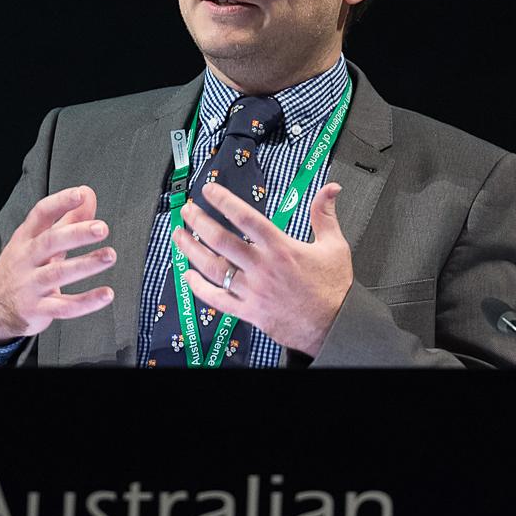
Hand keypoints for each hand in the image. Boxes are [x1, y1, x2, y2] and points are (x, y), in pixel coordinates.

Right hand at [0, 185, 115, 343]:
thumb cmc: (21, 268)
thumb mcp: (38, 240)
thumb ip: (67, 218)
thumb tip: (88, 194)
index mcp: (26, 238)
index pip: (41, 214)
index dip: (60, 202)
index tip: (80, 194)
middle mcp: (26, 259)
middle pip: (50, 242)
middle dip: (77, 233)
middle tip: (101, 228)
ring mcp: (30, 285)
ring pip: (58, 273)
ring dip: (86, 264)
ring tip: (109, 256)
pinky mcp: (38, 309)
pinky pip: (64, 307)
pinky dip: (86, 302)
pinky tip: (106, 294)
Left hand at [174, 180, 352, 357]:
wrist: (336, 325)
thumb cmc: (334, 289)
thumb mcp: (334, 245)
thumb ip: (325, 214)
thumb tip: (330, 189)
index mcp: (281, 249)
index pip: (245, 218)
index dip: (224, 201)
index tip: (209, 191)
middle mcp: (262, 268)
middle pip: (221, 241)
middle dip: (199, 222)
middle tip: (187, 211)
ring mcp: (253, 291)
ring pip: (213, 268)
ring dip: (191, 250)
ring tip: (178, 236)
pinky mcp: (249, 311)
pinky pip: (218, 300)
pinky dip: (200, 288)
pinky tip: (188, 277)